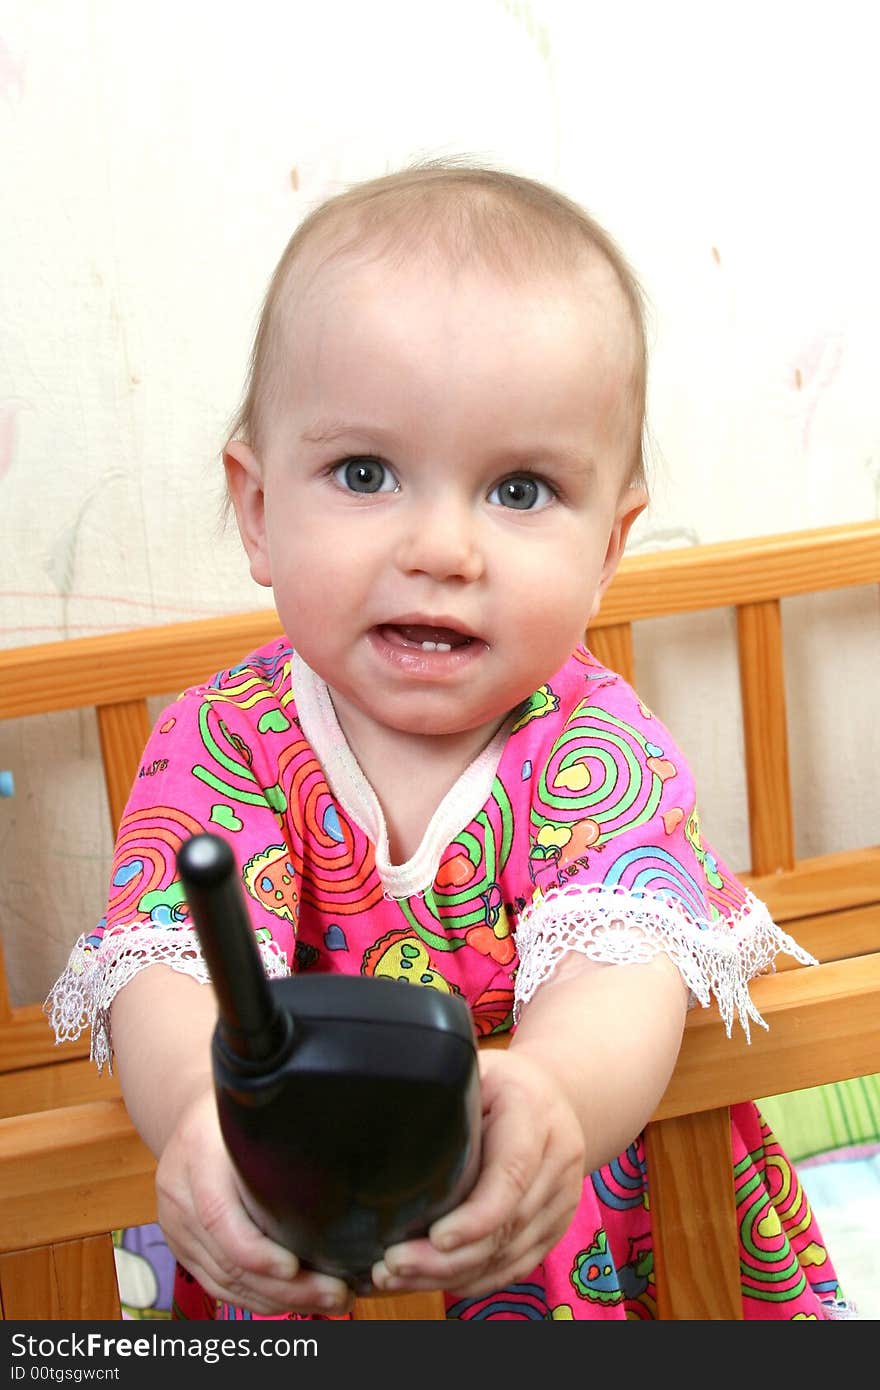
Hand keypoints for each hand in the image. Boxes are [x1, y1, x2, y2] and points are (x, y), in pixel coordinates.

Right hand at [155, 1087, 352, 1315]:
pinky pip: (218, 1284)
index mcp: (197, 1153)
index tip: (295, 1267)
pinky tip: (293, 1302)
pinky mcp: (182, 1246)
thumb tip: (348, 1141)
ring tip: (329, 1302)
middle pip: (227, 1258)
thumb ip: (284, 1126)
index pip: (217, 1215)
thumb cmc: (237, 1109)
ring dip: (278, 1300)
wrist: (191, 1117)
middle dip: (284, 1288)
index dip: (255, 1250)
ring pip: (225, 1279)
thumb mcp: (254, 1104)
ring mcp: (176, 1224)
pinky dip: (256, 1299)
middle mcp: (179, 1193)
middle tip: (337, 1294)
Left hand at [371, 1048, 584, 1297]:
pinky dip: (473, 1280)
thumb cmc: (502, 1083)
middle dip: (449, 1257)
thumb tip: (382, 1116)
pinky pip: (515, 1266)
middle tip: (393, 1264)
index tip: (436, 1238)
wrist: (555, 1095)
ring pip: (508, 1254)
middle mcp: (558, 1161)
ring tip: (396, 1277)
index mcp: (534, 1115)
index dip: (477, 1215)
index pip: (512, 1174)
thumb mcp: (477, 1071)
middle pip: (507, 1225)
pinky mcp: (554, 1226)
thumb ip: (445, 1094)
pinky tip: (431, 1282)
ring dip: (451, 1275)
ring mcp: (561, 1199)